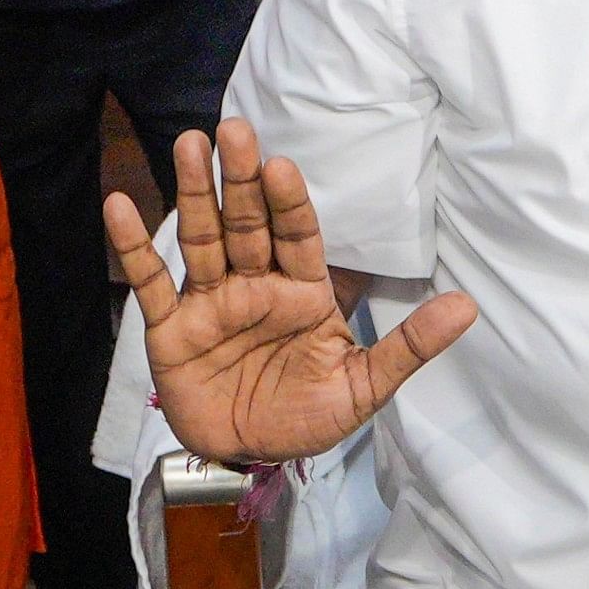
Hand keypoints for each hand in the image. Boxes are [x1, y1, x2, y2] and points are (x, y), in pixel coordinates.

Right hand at [116, 115, 479, 465]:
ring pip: (201, 238)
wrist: (248, 458)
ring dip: (193, 193)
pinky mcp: (170, 328)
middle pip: (247, 223)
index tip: (280, 167)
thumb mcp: (363, 387)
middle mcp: (255, 285)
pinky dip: (134, 246)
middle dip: (240, 179)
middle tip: (235, 129)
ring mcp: (210, 302)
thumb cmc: (306, 415)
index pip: (298, 234)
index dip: (288, 202)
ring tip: (187, 144)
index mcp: (302, 291)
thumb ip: (409, 346)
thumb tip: (468, 307)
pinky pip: (149, 282)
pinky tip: (120, 205)